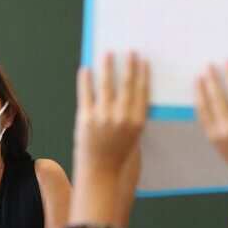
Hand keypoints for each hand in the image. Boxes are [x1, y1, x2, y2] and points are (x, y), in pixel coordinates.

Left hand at [71, 52, 149, 224]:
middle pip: (126, 85)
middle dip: (128, 66)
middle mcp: (122, 118)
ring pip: (106, 85)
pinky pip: (86, 94)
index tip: (143, 61)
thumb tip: (130, 97)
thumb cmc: (118, 160)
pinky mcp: (85, 119)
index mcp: (137, 122)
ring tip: (107, 53)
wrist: (100, 176)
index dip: (142, 75)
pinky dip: (86, 80)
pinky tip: (86, 69)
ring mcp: (103, 118)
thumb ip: (132, 120)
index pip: (141, 92)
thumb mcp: (133, 140)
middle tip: (129, 51)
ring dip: (107, 67)